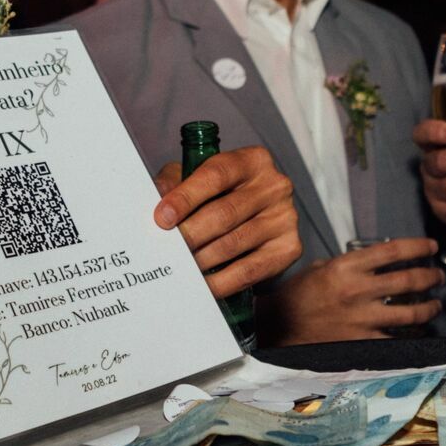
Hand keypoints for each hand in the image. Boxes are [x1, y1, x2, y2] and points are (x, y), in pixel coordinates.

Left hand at [153, 146, 300, 298]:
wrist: (259, 219)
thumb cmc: (223, 195)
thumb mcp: (199, 178)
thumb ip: (176, 181)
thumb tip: (156, 193)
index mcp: (253, 160)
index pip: (216, 175)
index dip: (186, 197)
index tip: (162, 217)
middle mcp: (275, 186)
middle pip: (224, 213)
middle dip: (190, 234)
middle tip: (167, 250)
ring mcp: (286, 217)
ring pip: (234, 243)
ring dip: (201, 259)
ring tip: (180, 267)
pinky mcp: (290, 248)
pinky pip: (250, 270)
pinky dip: (222, 281)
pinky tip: (202, 285)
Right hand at [258, 238, 443, 344]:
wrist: (278, 327)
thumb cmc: (295, 296)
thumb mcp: (319, 268)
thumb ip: (348, 263)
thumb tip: (372, 263)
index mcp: (346, 267)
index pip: (392, 251)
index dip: (418, 246)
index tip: (431, 246)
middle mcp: (358, 291)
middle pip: (408, 280)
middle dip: (430, 276)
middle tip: (437, 275)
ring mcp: (362, 318)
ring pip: (410, 312)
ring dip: (429, 307)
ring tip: (435, 304)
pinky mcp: (362, 341)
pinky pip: (397, 338)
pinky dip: (412, 333)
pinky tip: (418, 330)